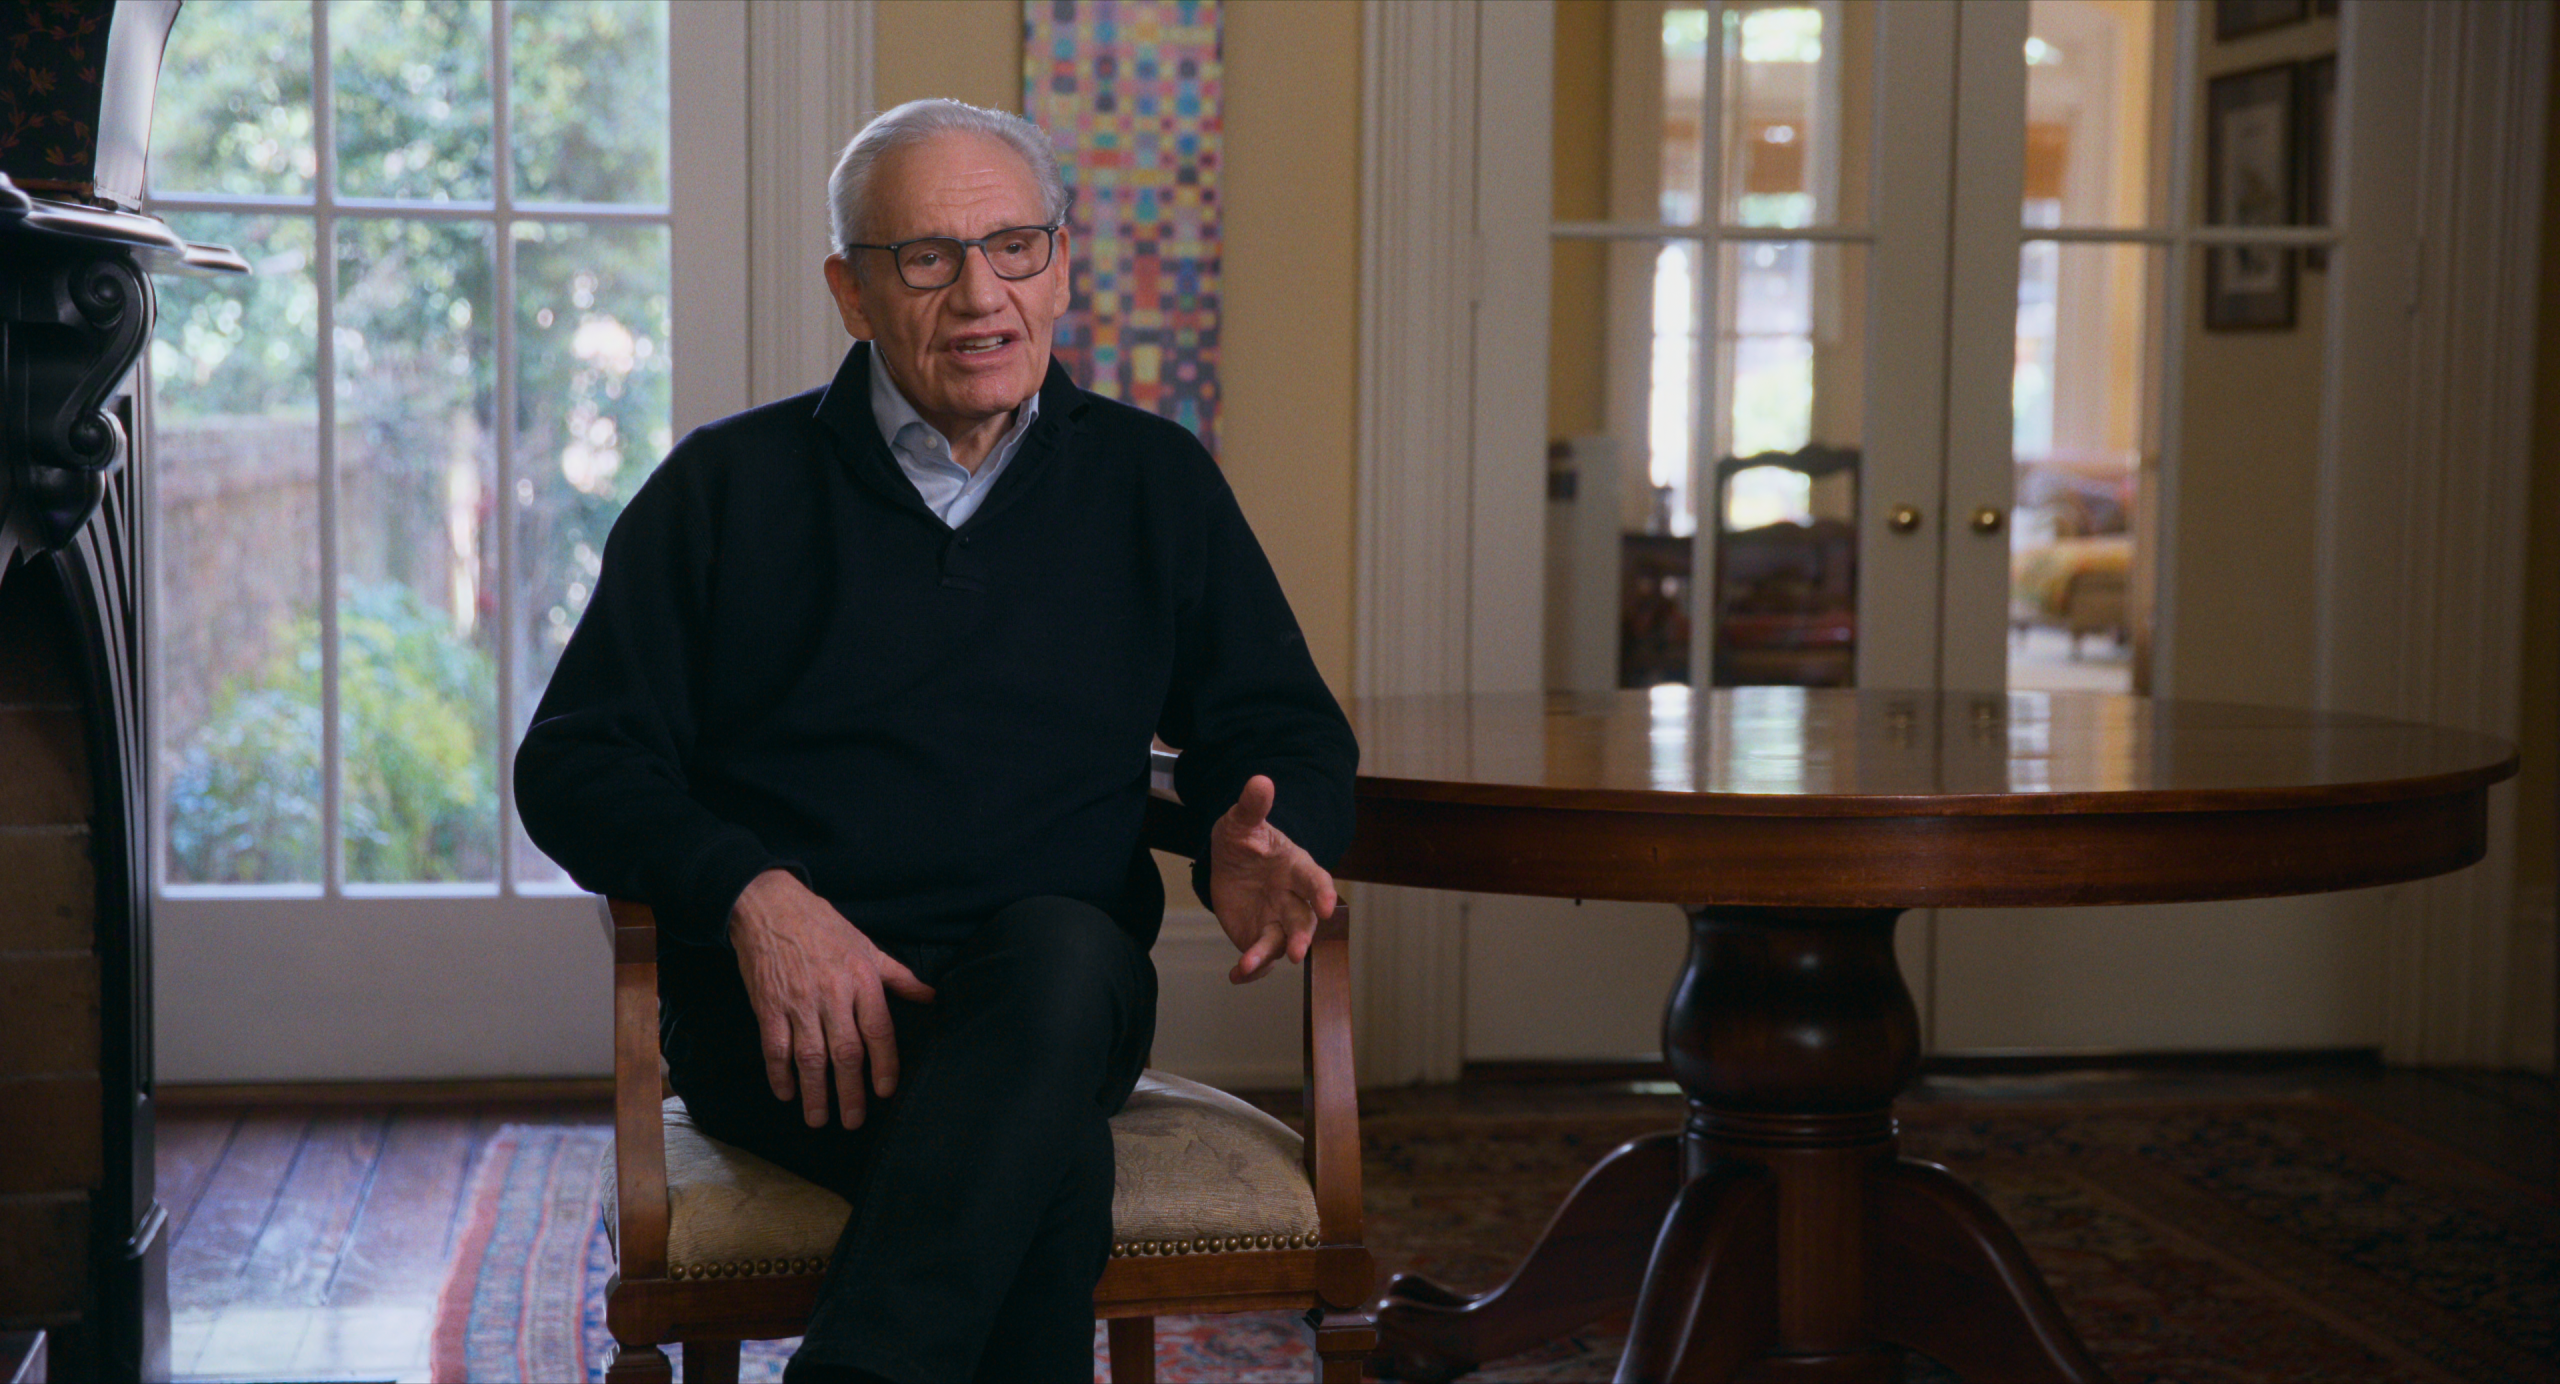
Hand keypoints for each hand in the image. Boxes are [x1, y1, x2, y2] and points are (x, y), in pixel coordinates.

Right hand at [727, 869, 934, 1127]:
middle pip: (845, 1052)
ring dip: (815, 1092)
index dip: (884, 1063)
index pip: (878, 1029)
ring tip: (819, 1119)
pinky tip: (786, 1094)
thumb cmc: (823, 926)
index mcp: (861, 979)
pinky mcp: (768, 1006)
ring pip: (810, 1057)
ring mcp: (798, 1002)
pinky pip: (774, 1047)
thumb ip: (899, 976)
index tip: (885, 1092)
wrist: (769, 907)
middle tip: (854, 1121)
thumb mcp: (867, 945)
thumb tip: (932, 997)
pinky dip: (779, 1074)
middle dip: (850, 1091)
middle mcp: (832, 994)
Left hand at [1206, 775, 1337, 983]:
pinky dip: (1250, 969)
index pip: (1316, 881)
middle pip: (1303, 921)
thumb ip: (1253, 806)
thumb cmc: (1245, 838)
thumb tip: (1260, 781)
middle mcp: (1293, 898)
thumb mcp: (1242, 821)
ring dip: (1267, 955)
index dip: (1323, 893)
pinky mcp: (1259, 936)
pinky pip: (1259, 957)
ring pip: (1280, 942)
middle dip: (1301, 938)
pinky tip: (1236, 976)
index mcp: (1297, 868)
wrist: (1230, 860)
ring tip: (1247, 964)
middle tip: (1296, 953)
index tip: (1327, 907)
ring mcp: (1277, 920)